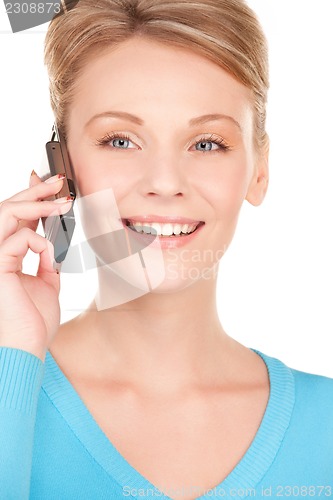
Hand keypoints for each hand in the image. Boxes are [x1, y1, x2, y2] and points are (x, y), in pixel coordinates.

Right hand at [0, 171, 72, 360]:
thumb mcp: (47, 283)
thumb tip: (52, 243)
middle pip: (8, 209)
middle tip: (58, 180)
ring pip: (7, 214)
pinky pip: (20, 239)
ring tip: (61, 200)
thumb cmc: (34, 321)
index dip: (31, 198)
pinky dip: (41, 244)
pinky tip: (50, 257)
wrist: (28, 347)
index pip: (16, 219)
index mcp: (7, 256)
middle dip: (34, 190)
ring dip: (36, 203)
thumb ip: (46, 261)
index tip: (50, 186)